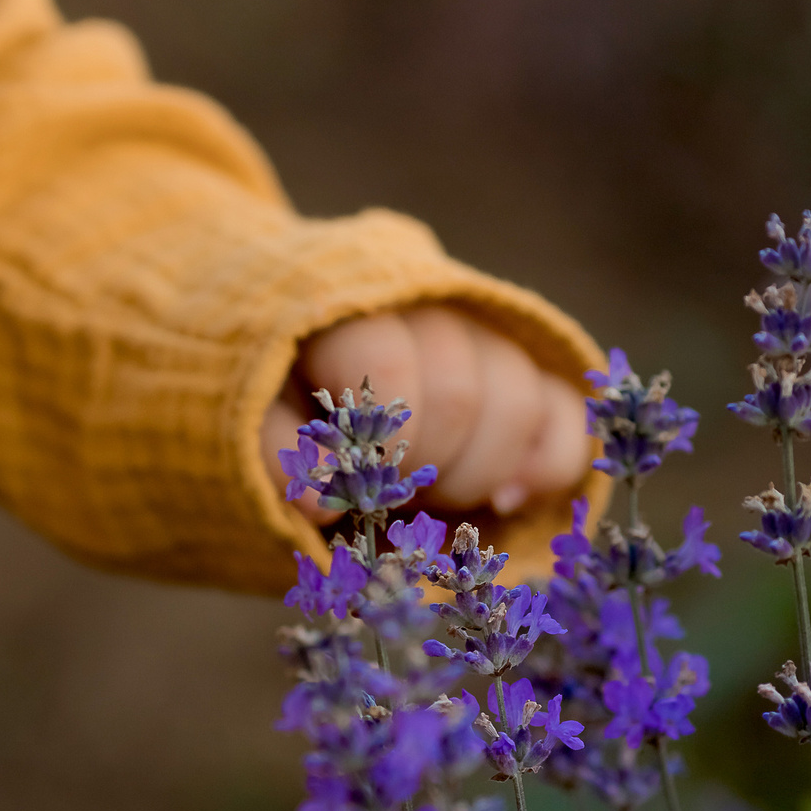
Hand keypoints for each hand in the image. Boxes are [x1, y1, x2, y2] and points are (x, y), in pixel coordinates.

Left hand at [267, 306, 591, 521]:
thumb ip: (273, 447)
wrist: (300, 360)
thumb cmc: (268, 395)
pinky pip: (567, 412)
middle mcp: (429, 306)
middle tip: (385, 496)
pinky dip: (549, 466)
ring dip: (477, 473)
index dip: (383, 446)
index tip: (354, 490)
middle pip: (461, 393)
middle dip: (424, 468)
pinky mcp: (529, 370)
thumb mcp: (243, 412)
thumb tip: (316, 504)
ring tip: (431, 500)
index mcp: (349, 307)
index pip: (391, 367)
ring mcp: (486, 334)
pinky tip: (507, 499)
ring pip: (520, 399)